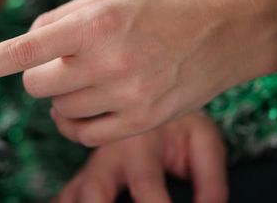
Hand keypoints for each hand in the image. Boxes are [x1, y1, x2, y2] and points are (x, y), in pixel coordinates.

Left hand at [0, 0, 276, 145]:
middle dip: (38, 75)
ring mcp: (127, 95)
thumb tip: (23, 47)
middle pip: (35, 86)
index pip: (23, 51)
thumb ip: (60, 19)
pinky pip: (84, 134)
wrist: (225, 32)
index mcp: (96, 21)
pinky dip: (78, 122)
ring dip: (63, 96)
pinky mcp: (142, 122)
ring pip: (58, 110)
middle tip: (65, 61)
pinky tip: (96, 102)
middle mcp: (109, 59)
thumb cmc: (160, 7)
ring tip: (95, 75)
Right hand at [56, 112, 227, 202]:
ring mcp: (92, 162)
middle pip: (95, 189)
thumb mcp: (203, 141)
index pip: (145, 184)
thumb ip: (210, 179)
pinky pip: (66, 192)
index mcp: (140, 140)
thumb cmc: (182, 123)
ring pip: (74, 192)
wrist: (155, 85)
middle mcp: (110, 151)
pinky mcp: (84, 172)